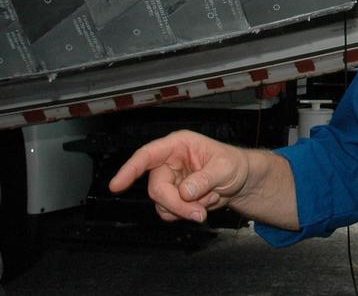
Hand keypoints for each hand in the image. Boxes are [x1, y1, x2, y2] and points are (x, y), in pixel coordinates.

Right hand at [108, 130, 250, 223]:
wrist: (241, 180)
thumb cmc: (234, 164)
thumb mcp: (225, 167)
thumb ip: (205, 178)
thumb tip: (185, 191)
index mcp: (178, 145)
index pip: (147, 155)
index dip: (129, 169)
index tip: (116, 185)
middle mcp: (169, 162)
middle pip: (156, 188)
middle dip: (177, 204)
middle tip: (199, 213)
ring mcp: (171, 180)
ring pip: (161, 203)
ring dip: (184, 210)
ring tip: (208, 201)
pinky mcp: (174, 196)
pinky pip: (169, 212)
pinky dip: (186, 213)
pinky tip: (203, 205)